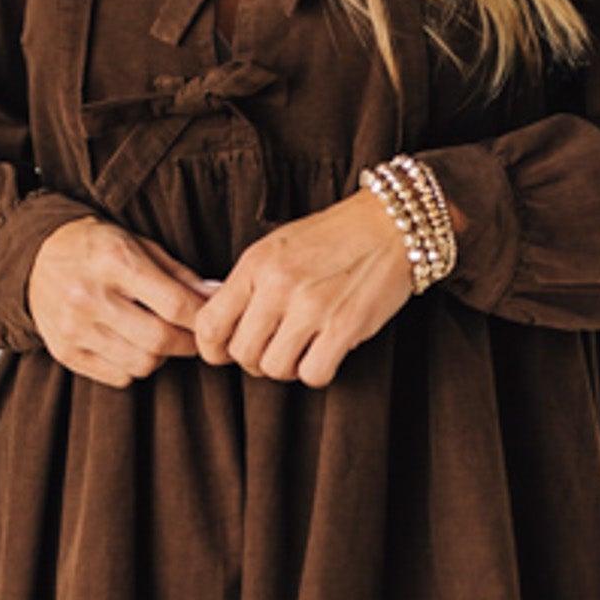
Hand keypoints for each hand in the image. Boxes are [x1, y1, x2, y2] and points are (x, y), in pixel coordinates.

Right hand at [27, 216, 220, 385]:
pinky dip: (133, 367)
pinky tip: (131, 345)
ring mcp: (74, 327)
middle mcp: (90, 296)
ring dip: (161, 357)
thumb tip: (217, 296)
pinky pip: (118, 377)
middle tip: (194, 337)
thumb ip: (179, 274)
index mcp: (114, 261)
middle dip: (187, 343)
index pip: (174, 304)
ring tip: (159, 337)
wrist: (35, 255)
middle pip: (159, 340)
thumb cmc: (96, 247)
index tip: (212, 321)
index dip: (202, 319)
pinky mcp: (64, 351)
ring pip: (141, 364)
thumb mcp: (139, 245)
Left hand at [191, 187, 415, 387]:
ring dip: (288, 366)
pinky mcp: (344, 327)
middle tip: (275, 346)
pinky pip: (313, 374)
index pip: (210, 324)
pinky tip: (326, 352)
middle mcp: (278, 285)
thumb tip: (219, 328)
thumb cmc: (332, 237)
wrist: (389, 224)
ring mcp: (311, 307)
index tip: (227, 350)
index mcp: (256, 264)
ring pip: (275, 369)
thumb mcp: (277, 248)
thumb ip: (248, 285)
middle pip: (242, 353)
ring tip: (302, 347)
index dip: (213, 348)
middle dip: (255, 359)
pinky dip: (317, 370)